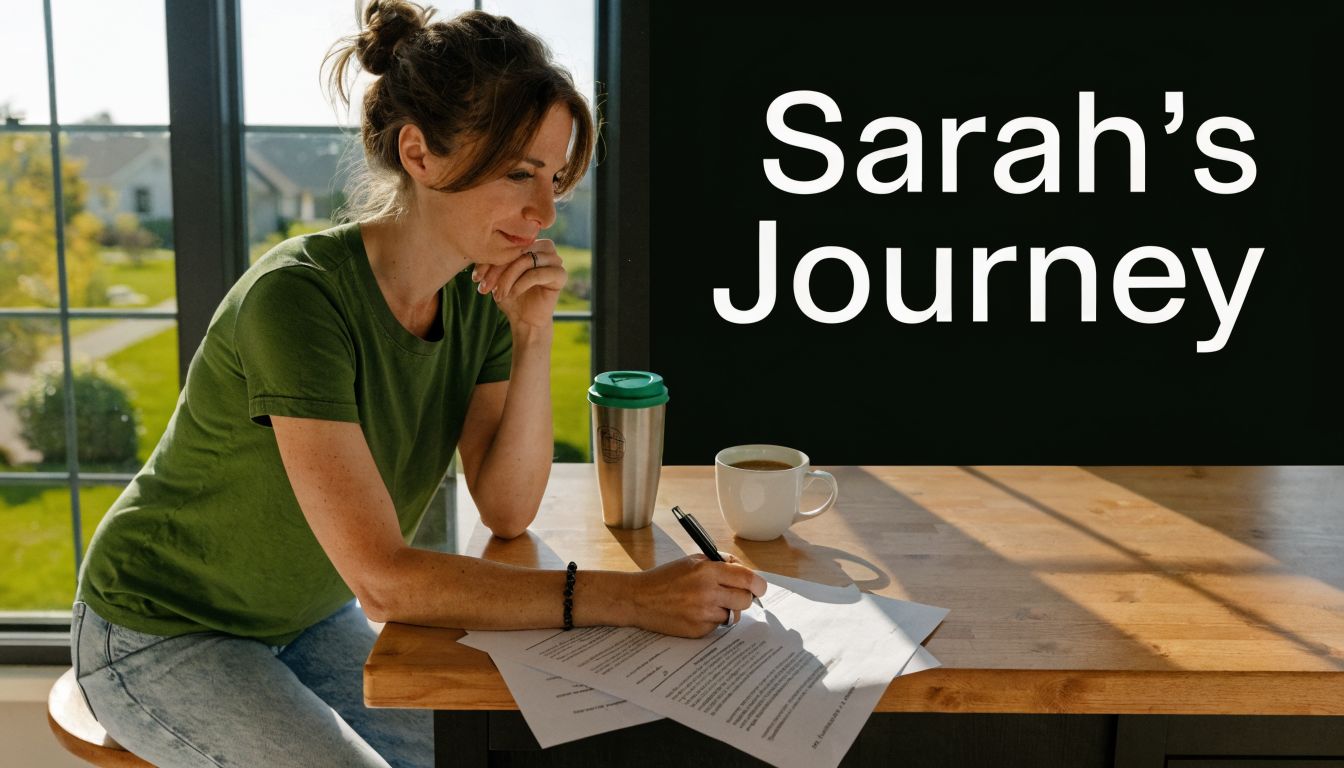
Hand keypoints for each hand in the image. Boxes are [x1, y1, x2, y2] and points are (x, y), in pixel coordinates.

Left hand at [471, 238, 565, 330]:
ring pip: (526, 261)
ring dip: (508, 278)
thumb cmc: (510, 295)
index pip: (507, 244)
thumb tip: (480, 247)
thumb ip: (492, 259)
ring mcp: (555, 260)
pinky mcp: (560, 275)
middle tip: (484, 287)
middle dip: (497, 269)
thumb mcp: (496, 276)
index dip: (489, 260)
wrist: (525, 320)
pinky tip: (512, 294)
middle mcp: (544, 247)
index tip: (476, 278)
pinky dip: (521, 284)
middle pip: (517, 250)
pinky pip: (537, 274)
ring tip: (497, 294)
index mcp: (530, 242)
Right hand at [629, 554, 766, 637]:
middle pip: (746, 600)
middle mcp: (707, 592)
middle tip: (734, 595)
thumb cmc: (666, 577)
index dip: (759, 584)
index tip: (760, 587)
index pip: (747, 579)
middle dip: (744, 597)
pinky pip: (718, 626)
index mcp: (707, 571)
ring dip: (727, 609)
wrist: (639, 599)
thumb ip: (721, 562)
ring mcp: (702, 614)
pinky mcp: (698, 630)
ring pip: (733, 615)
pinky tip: (696, 612)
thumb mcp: (693, 560)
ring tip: (710, 602)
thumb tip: (745, 572)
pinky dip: (713, 620)